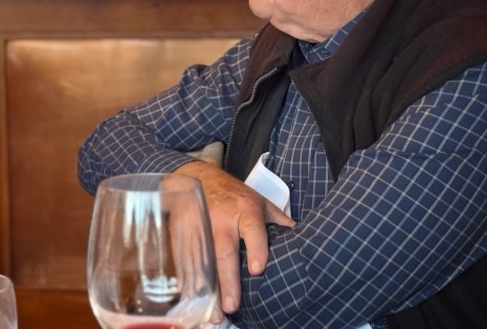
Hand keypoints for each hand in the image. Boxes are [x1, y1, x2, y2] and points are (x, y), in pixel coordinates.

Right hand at [174, 160, 294, 314]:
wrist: (199, 175)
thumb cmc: (234, 194)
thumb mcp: (260, 201)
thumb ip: (279, 221)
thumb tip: (302, 240)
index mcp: (245, 210)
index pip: (253, 230)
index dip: (256, 249)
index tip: (257, 270)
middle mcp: (222, 219)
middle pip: (224, 251)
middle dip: (227, 280)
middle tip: (231, 306)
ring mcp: (201, 225)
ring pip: (202, 260)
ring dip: (207, 288)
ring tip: (214, 311)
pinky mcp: (184, 231)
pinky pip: (185, 258)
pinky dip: (188, 279)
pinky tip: (193, 297)